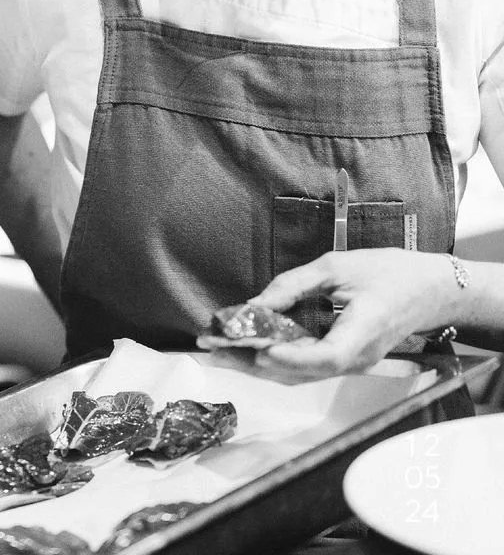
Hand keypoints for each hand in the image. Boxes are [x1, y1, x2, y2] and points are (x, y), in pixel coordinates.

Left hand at [225, 250, 458, 382]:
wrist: (428, 290)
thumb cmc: (387, 273)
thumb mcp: (337, 267)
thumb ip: (294, 285)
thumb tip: (255, 304)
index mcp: (362, 334)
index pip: (325, 357)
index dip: (291, 357)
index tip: (259, 349)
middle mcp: (355, 358)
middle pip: (300, 372)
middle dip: (252, 361)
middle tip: (212, 347)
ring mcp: (349, 363)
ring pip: (297, 373)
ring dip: (256, 362)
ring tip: (218, 348)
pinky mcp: (342, 359)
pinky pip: (304, 365)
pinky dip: (273, 357)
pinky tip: (247, 347)